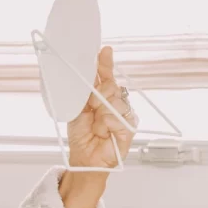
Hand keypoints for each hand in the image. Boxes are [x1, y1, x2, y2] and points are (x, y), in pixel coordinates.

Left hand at [66, 46, 137, 169]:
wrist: (84, 156)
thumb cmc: (81, 135)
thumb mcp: (78, 109)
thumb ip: (84, 92)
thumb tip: (86, 76)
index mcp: (100, 96)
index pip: (105, 75)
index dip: (105, 63)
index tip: (104, 51)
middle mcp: (113, 102)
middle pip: (111, 86)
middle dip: (98, 95)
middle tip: (90, 107)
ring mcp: (123, 113)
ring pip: (116, 101)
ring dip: (102, 113)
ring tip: (96, 125)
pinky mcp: (129, 127)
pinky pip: (119, 117)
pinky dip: (107, 124)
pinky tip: (104, 131)